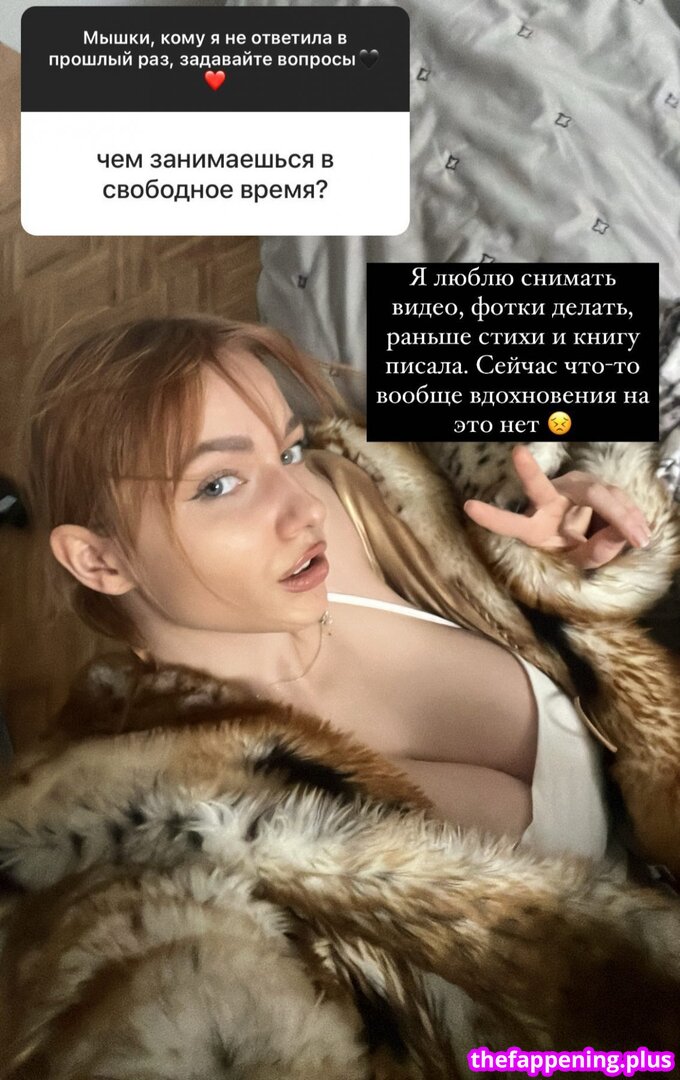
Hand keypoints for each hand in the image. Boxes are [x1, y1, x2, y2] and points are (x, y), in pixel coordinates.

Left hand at [463, 445, 651, 568]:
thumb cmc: (575, 546)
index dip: (491, 516)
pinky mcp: (592, 484)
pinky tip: (641, 533)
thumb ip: (594, 553)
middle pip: (539, 488)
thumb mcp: (580, 560)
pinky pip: (616, 498)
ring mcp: (571, 488)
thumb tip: (617, 533)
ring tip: (641, 538)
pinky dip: (630, 515)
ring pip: (596, 495)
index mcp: (535, 526)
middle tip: (516, 453)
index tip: (469, 507)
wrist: (592, 531)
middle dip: (528, 472)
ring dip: (622, 515)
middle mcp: (549, 500)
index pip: (510, 522)